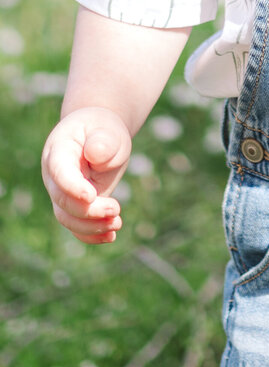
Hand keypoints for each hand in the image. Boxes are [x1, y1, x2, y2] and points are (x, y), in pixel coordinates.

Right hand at [41, 107, 132, 243]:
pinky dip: (90, 235)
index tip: (91, 196)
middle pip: (62, 200)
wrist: (98, 135)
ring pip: (66, 217)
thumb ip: (103, 141)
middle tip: (116, 209)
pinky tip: (110, 236)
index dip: (72, 186)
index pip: (59, 171)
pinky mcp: (73, 205)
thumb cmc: (102, 130)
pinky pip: (75, 225)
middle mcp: (54, 175)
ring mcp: (61, 192)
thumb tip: (95, 154)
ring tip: (117, 224)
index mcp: (58, 149)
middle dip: (88, 210)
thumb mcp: (107, 129)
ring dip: (90, 226)